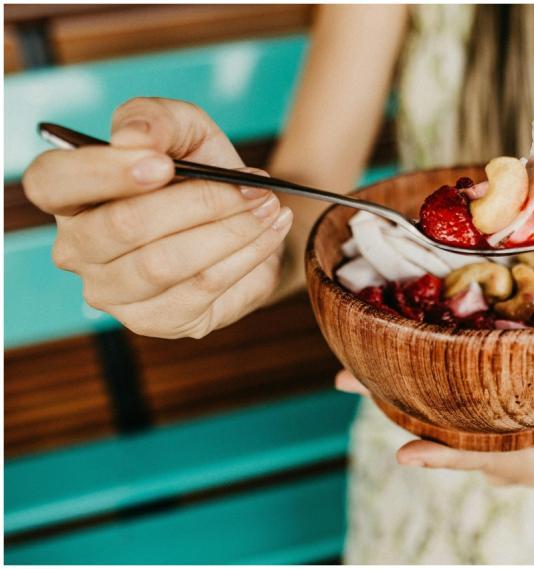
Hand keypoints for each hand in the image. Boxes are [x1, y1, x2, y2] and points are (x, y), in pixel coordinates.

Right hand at [23, 97, 292, 338]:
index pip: (51, 183)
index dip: (103, 172)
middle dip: (200, 201)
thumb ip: (156, 119)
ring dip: (231, 230)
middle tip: (254, 186)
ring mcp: (113, 292)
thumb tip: (133, 138)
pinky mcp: (157, 321)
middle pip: (124, 227)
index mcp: (68, 194)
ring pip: (166, 263)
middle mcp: (77, 249)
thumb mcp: (185, 129)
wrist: (247, 218)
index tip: (163, 164)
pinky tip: (269, 233)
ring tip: (268, 206)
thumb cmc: (201, 171)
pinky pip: (202, 288)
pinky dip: (246, 256)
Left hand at [336, 354, 533, 485]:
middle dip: (390, 408)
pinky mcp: (479, 420)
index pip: (481, 460)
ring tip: (345, 371)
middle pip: (436, 434)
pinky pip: (440, 407)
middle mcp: (496, 452)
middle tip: (343, 381)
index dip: (444, 458)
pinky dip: (410, 388)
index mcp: (528, 458)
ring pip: (429, 418)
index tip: (403, 456)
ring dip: (388, 394)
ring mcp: (483, 437)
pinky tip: (381, 363)